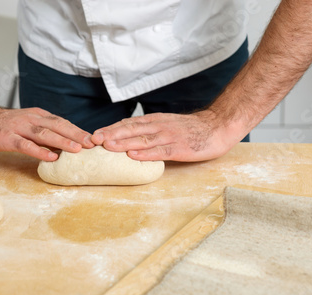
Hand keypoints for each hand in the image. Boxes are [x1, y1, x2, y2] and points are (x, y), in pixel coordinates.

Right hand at [0, 105, 93, 160]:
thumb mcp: (25, 125)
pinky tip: (51, 156)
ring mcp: (18, 128)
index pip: (62, 123)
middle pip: (58, 126)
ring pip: (44, 134)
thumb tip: (62, 146)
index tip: (95, 140)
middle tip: (94, 144)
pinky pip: (25, 144)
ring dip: (62, 141)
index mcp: (37, 116)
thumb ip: (42, 133)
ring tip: (78, 149)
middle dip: (77, 135)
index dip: (79, 131)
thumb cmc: (0, 125)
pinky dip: (39, 151)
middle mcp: (30, 119)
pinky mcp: (6, 137)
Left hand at [91, 110, 244, 161]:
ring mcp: (169, 136)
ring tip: (107, 146)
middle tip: (93, 139)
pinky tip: (133, 156)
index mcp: (155, 121)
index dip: (111, 128)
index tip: (95, 134)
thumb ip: (151, 130)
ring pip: (142, 139)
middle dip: (110, 134)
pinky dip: (145, 153)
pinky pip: (160, 150)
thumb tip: (132, 140)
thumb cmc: (192, 129)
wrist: (218, 126)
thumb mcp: (168, 124)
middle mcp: (159, 126)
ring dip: (123, 142)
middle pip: (130, 129)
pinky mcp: (179, 148)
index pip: (129, 123)